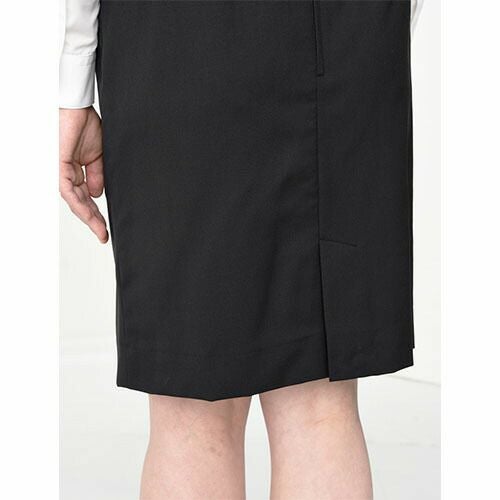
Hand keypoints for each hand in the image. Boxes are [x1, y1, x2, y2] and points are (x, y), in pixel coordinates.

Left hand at [59, 107, 108, 242]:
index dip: (96, 214)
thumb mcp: (97, 156)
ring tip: (100, 229)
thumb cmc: (84, 125)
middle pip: (80, 203)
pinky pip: (69, 190)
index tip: (105, 228)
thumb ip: (97, 175)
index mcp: (75, 171)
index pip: (85, 198)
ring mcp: (61, 171)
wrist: (78, 107)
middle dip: (93, 220)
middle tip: (104, 235)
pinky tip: (91, 214)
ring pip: (74, 201)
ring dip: (88, 217)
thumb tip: (97, 194)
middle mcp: (66, 174)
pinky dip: (80, 203)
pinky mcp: (59, 166)